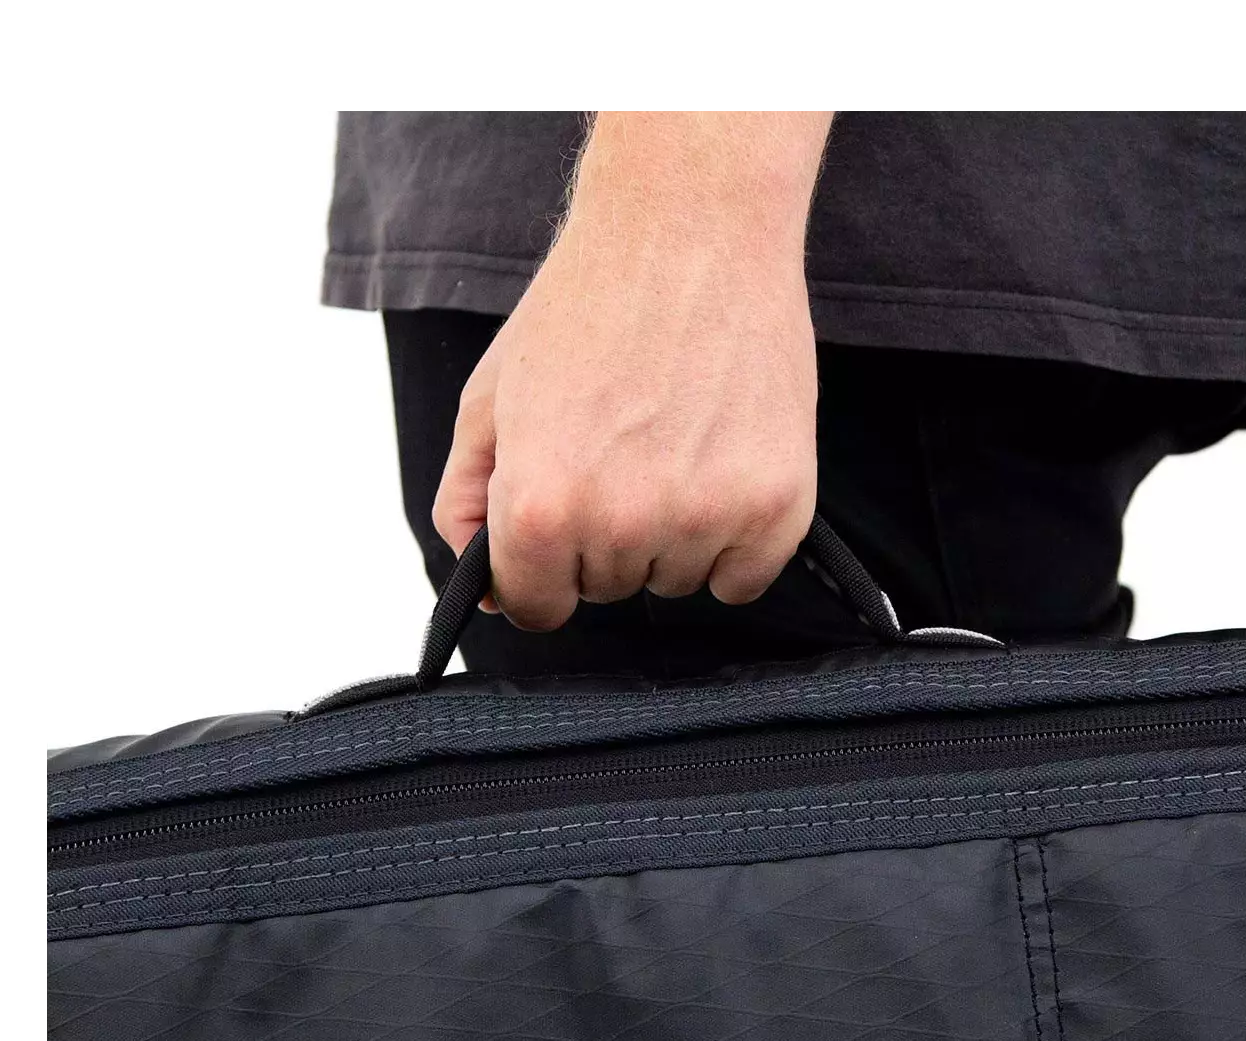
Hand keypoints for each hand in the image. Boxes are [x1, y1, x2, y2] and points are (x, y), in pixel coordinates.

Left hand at [432, 109, 831, 630]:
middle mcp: (621, 524)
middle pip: (609, 591)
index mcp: (539, 506)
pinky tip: (720, 468)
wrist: (690, 228)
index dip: (542, 570)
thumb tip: (491, 594)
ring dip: (671, 535)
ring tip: (674, 441)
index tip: (561, 529)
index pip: (537, 607)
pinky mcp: (778, 506)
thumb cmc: (585, 307)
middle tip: (623, 447)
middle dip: (606, 537)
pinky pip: (743, 579)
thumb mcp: (488, 399)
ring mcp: (705, 518)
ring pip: (675, 582)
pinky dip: (734, 543)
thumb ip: (467, 503)